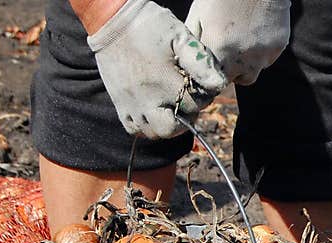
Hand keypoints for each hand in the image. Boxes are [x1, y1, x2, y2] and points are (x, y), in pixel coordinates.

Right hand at [87, 0, 226, 138]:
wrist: (112, 20)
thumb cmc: (150, 26)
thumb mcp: (180, 37)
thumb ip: (201, 63)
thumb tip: (218, 85)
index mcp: (166, 83)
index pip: (194, 107)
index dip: (201, 99)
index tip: (197, 86)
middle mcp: (147, 99)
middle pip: (172, 129)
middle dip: (184, 120)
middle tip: (185, 103)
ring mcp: (131, 104)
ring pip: (154, 133)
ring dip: (166, 125)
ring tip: (170, 108)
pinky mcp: (119, 104)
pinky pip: (134, 129)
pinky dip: (146, 126)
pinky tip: (153, 111)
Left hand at [186, 0, 290, 85]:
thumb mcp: (199, 14)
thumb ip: (194, 41)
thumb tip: (189, 61)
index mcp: (218, 50)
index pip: (212, 81)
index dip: (210, 76)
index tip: (209, 68)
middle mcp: (242, 59)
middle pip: (234, 80)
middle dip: (229, 71)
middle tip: (226, 52)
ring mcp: (262, 55)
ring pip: (252, 73)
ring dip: (245, 65)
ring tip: (241, 41)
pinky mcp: (277, 47)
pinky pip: (266, 59)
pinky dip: (260, 52)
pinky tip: (255, 32)